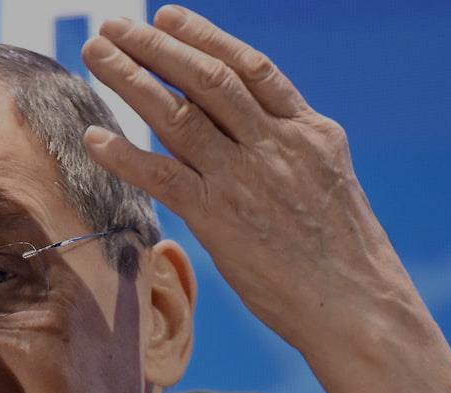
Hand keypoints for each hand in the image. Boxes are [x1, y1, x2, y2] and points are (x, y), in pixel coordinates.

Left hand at [81, 6, 450, 392]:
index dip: (205, 36)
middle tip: (113, 26)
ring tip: (96, 54)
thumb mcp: (325, 181)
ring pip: (178, 115)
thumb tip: (238, 129)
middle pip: (207, 78)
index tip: (167, 16)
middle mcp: (277, 145)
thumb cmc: (342, 254)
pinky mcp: (220, 219)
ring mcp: (246, 179)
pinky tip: (93, 136)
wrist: (356, 305)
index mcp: (309, 131)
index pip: (251, 66)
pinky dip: (124, 153)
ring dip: (130, 80)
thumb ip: (285, 148)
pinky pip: (162, 176)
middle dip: (155, 47)